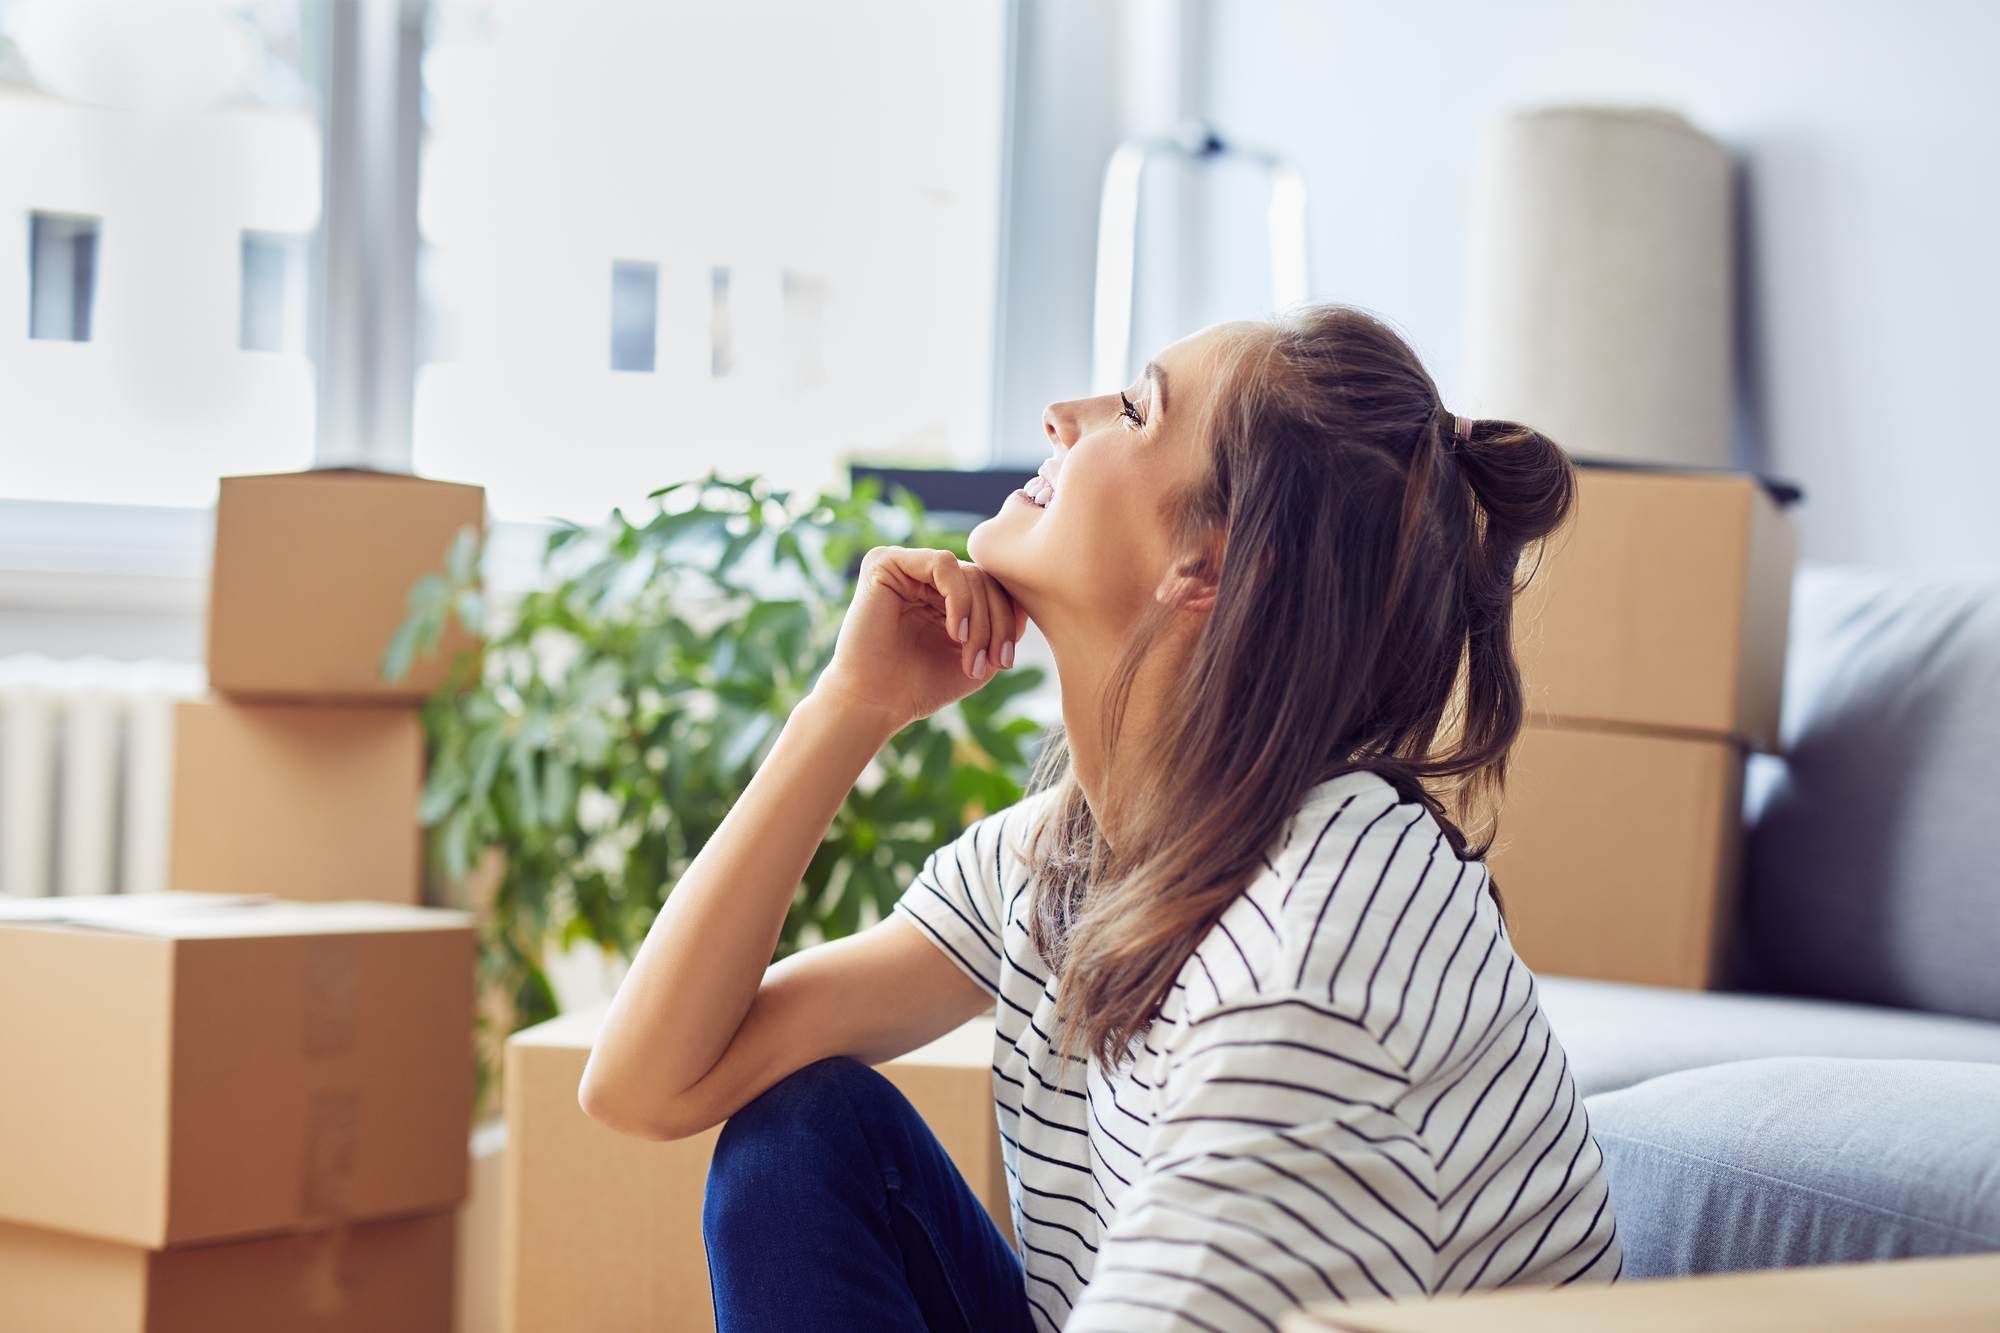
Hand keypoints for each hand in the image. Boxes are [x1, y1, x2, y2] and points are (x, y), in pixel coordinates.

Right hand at [810, 546, 1027, 731]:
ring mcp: (906, 567)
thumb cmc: (921, 686)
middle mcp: (925, 576)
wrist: (876, 704)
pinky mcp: (885, 562)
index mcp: (944, 595)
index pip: (992, 589)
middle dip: (996, 624)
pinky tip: (954, 632)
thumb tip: (1026, 604)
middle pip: (985, 580)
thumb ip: (1002, 629)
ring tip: (970, 655)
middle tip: (991, 662)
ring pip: (969, 572)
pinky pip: (942, 563)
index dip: (1008, 620)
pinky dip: (959, 598)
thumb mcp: (978, 658)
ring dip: (980, 617)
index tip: (1005, 662)